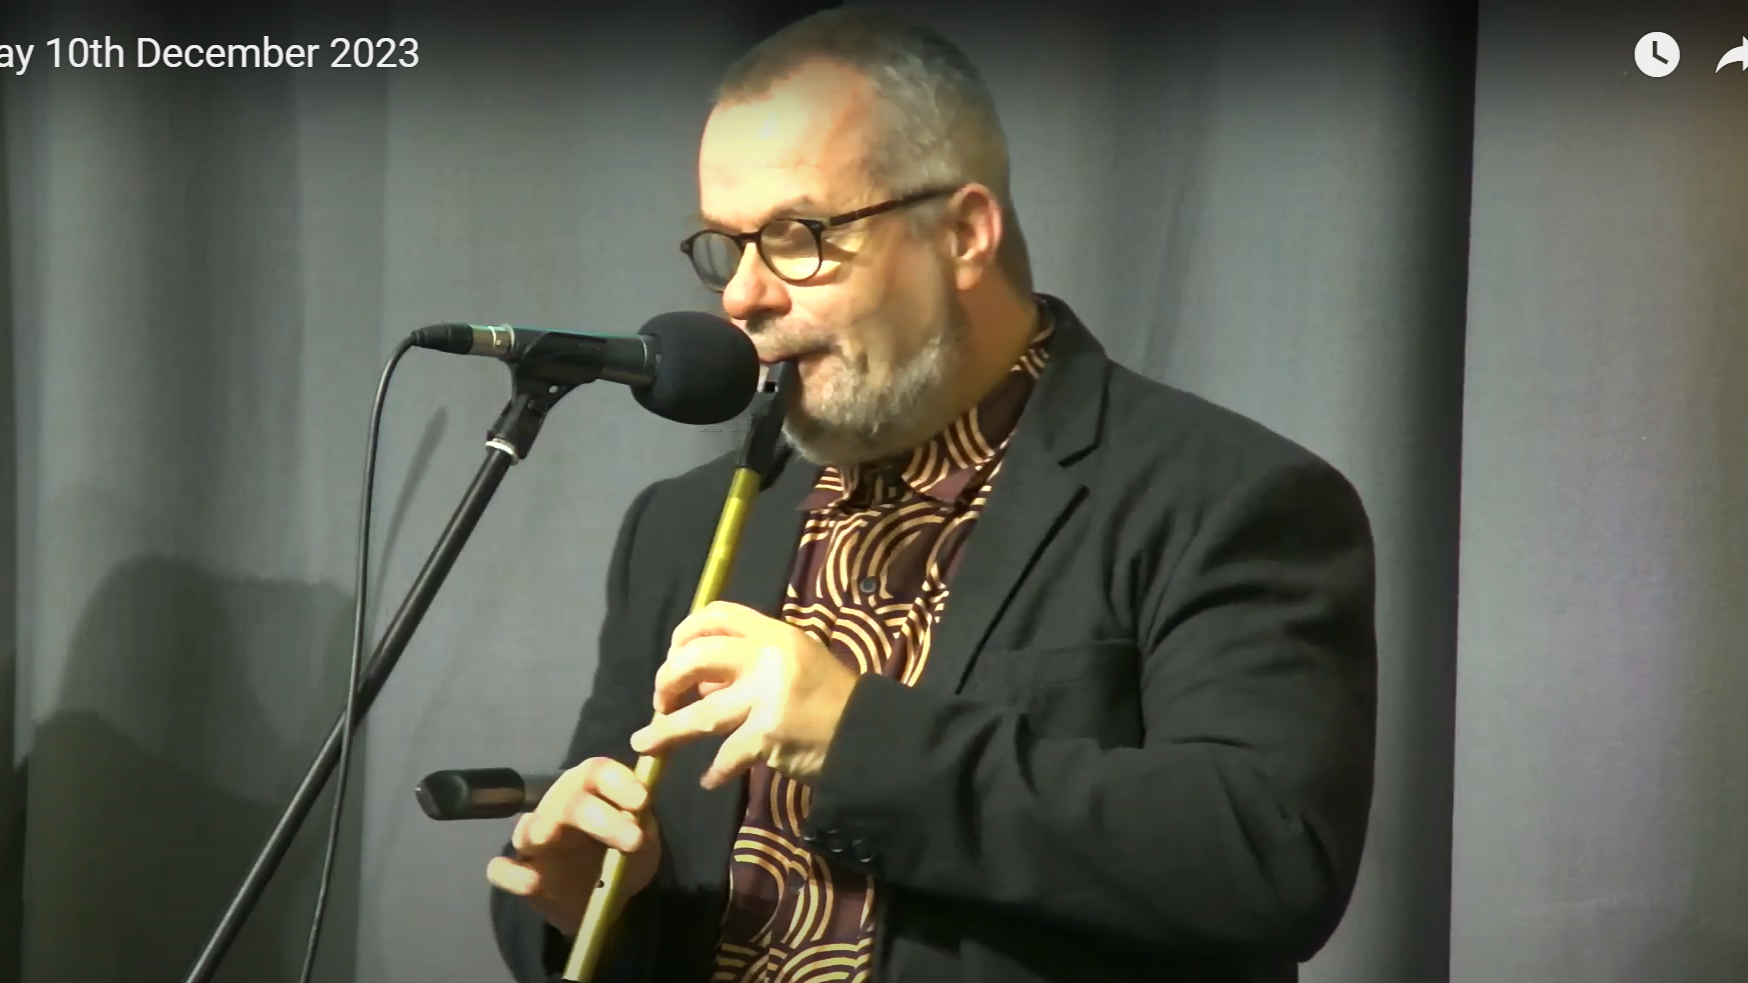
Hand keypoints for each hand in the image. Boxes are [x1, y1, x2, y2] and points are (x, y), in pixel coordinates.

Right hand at [485, 757, 661, 934]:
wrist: (606, 898)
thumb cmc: (624, 855)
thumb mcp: (645, 840)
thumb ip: (643, 825)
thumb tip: (638, 814)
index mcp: (591, 791)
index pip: (597, 772)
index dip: (618, 781)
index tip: (642, 800)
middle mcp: (558, 808)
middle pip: (570, 801)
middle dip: (600, 817)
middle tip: (633, 841)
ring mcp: (536, 842)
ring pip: (528, 829)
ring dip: (539, 831)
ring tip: (547, 838)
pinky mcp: (522, 873)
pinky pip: (503, 871)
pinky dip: (512, 875)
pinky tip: (530, 883)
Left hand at [629, 600, 859, 788]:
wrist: (869, 736)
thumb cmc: (832, 698)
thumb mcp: (797, 663)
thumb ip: (751, 665)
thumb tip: (703, 682)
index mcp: (775, 634)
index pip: (718, 614)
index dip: (685, 632)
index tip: (673, 654)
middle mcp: (768, 659)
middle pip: (696, 658)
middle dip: (667, 680)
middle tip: (661, 701)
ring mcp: (767, 698)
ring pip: (700, 713)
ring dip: (666, 731)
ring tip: (644, 744)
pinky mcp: (768, 736)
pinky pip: (727, 755)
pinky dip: (715, 771)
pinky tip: (709, 780)